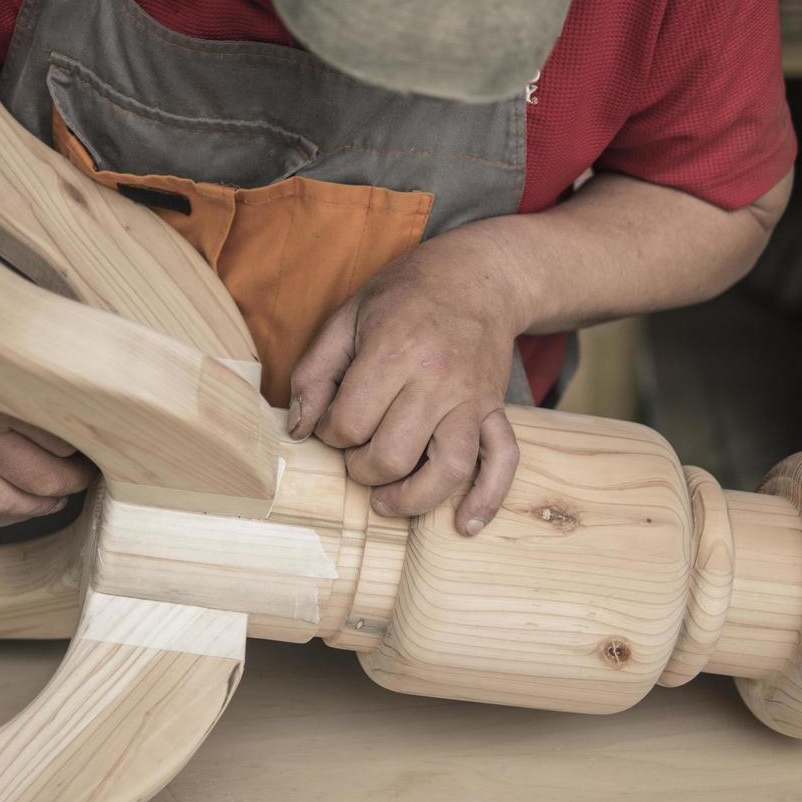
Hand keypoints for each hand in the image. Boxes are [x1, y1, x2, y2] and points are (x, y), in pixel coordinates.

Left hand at [287, 223, 525, 534]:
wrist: (478, 277)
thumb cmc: (405, 296)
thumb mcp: (347, 317)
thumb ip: (315, 372)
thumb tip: (298, 428)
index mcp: (393, 353)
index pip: (349, 422)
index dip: (330, 434)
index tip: (333, 424)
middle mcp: (436, 381)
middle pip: (392, 454)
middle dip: (361, 468)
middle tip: (355, 455)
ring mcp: (470, 400)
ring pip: (447, 469)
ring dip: (410, 497)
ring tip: (385, 500)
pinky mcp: (495, 411)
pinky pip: (502, 461)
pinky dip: (487, 498)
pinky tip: (465, 524)